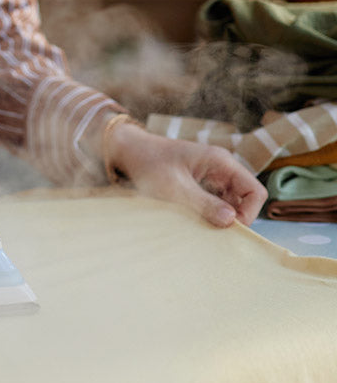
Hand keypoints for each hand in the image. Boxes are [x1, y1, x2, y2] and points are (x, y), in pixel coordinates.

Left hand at [106, 122, 266, 226]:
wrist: (127, 150)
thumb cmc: (148, 163)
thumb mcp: (174, 187)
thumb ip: (203, 203)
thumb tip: (231, 221)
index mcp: (221, 161)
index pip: (254, 191)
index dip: (248, 213)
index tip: (227, 228)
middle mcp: (221, 167)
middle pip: (245, 199)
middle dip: (234, 217)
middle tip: (213, 232)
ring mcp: (211, 174)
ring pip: (230, 202)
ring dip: (220, 216)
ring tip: (201, 225)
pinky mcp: (200, 182)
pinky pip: (215, 201)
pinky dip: (209, 212)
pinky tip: (194, 219)